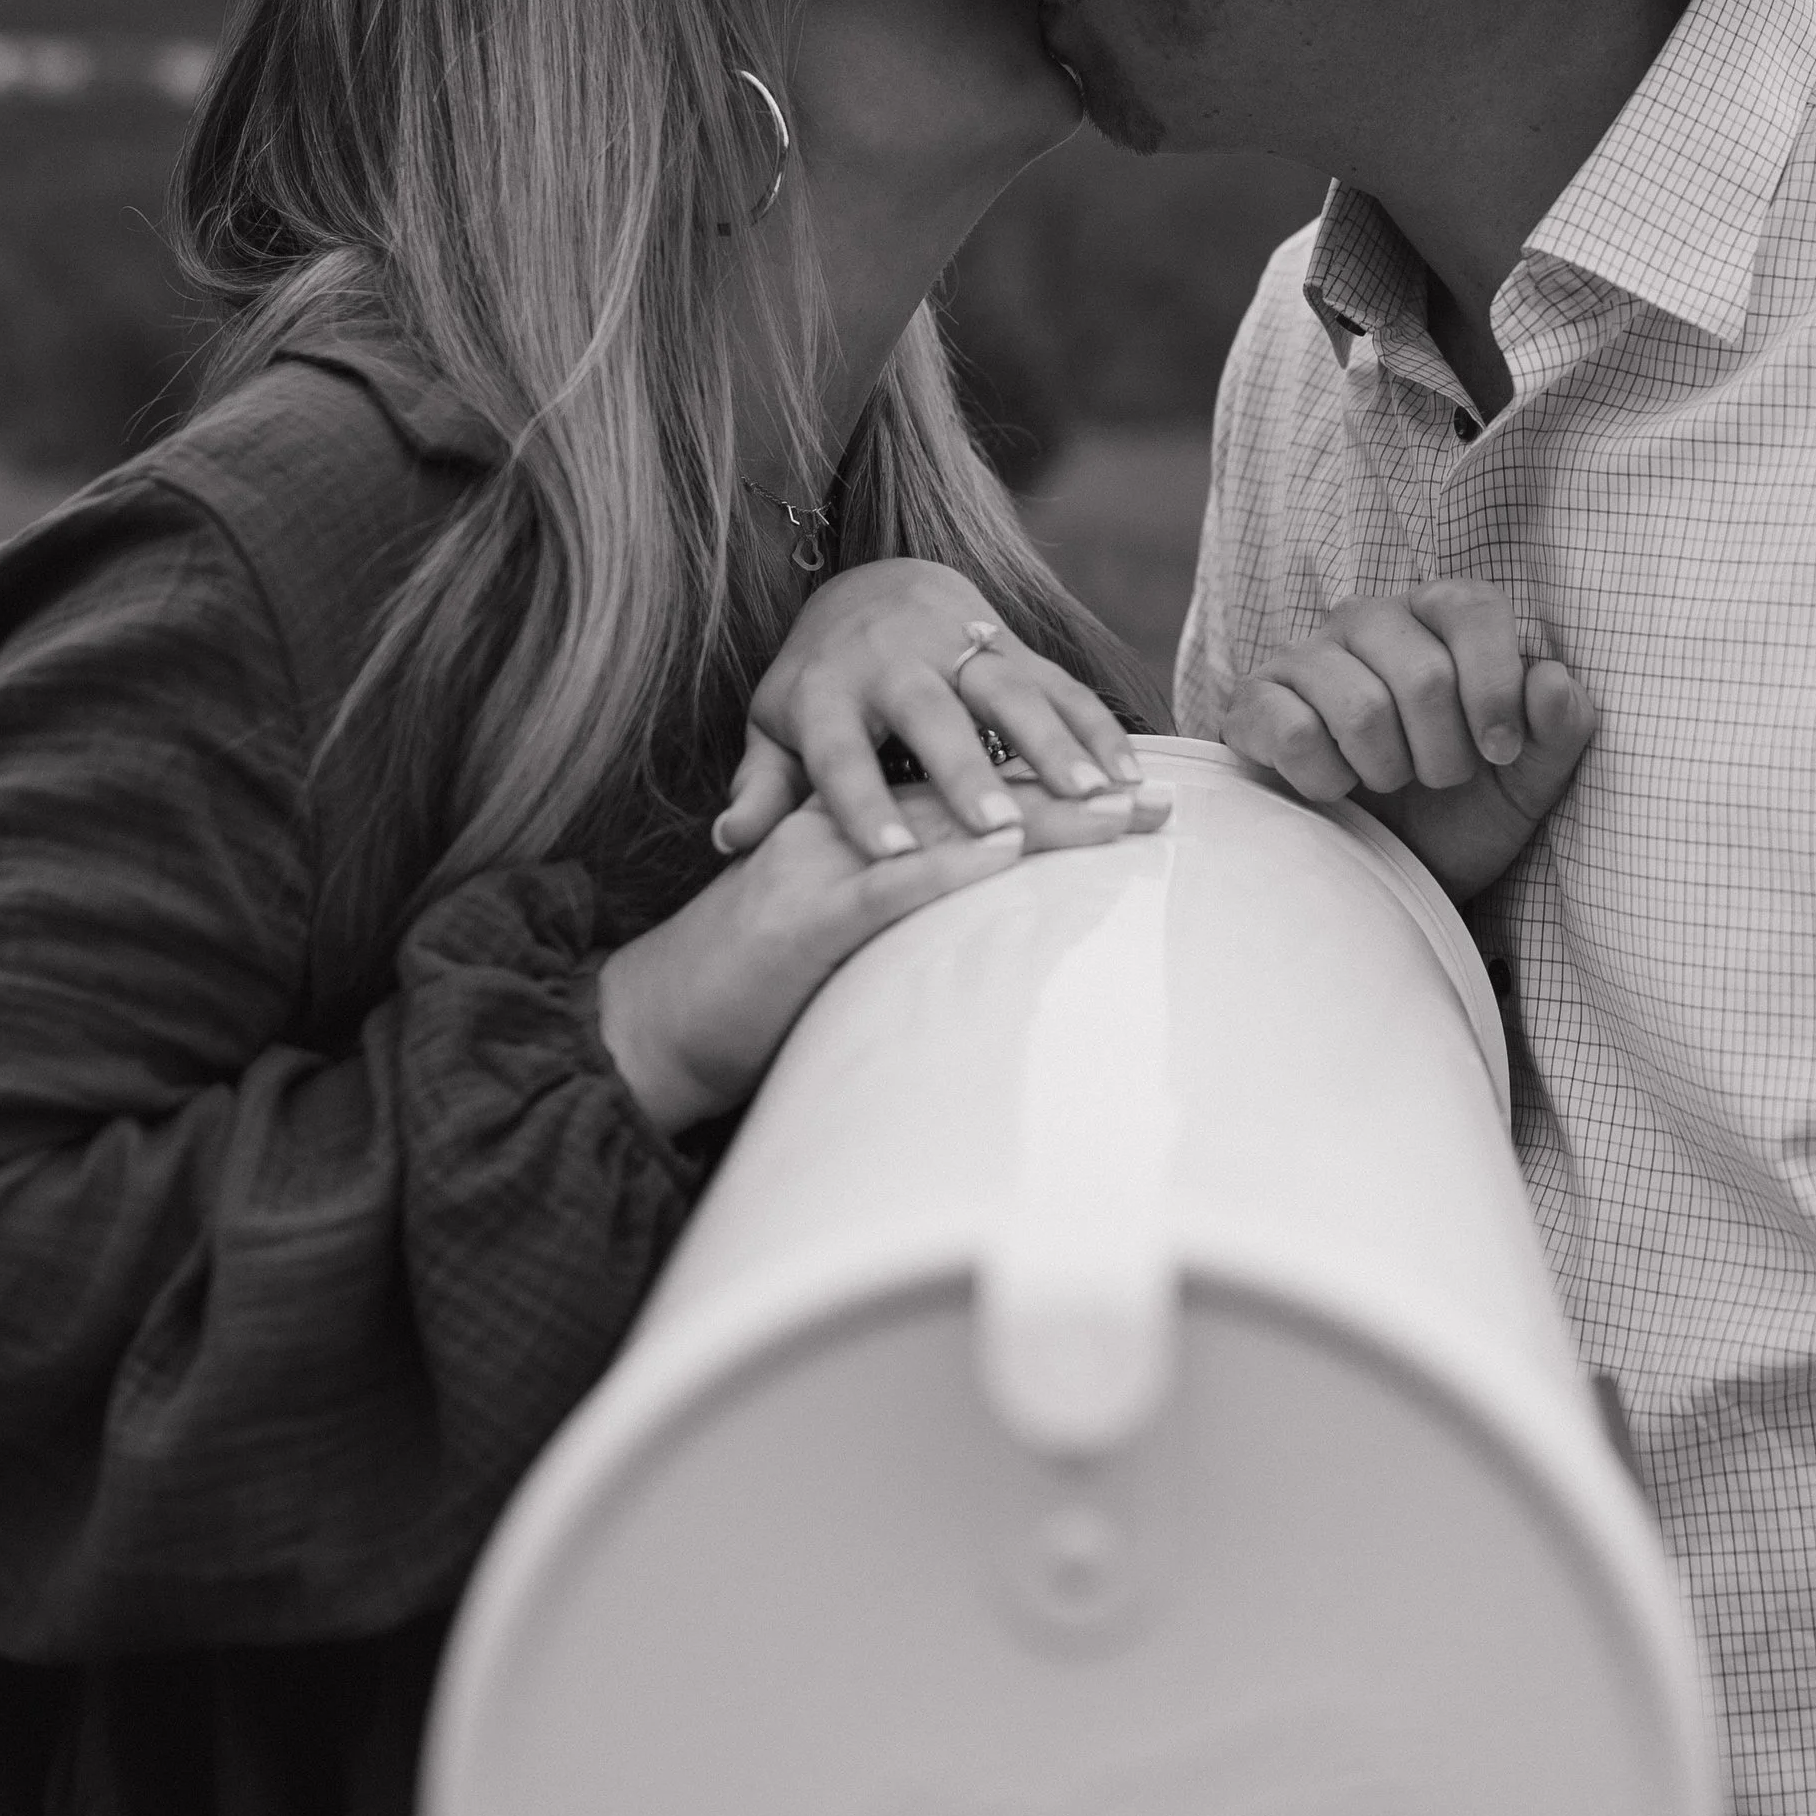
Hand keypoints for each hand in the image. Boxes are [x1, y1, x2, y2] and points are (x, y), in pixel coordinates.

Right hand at [599, 776, 1161, 1135]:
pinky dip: (945, 864)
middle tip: (1163, 804)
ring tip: (1115, 814)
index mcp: (855, 827)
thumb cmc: (752, 990)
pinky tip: (1002, 854)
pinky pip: (884, 884)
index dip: (1057, 794)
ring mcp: (823, 867)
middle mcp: (845, 830)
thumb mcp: (843, 941)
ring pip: (943, 826)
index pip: (971, 800)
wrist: (652, 1022)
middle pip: (975, 801)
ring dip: (1035, 818)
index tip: (1139, 797)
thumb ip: (908, 914)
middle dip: (1075, 797)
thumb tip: (991, 920)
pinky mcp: (802, 919)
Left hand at [721, 559, 1156, 858]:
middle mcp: (893, 661)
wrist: (869, 586)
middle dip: (968, 770)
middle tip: (1002, 830)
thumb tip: (727, 840)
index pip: (839, 754)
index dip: (860, 803)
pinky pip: (1060, 683)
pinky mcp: (1010, 641)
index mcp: (827, 693)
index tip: (889, 857)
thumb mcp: (777, 729)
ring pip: (1009, 690)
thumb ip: (761, 786)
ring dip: (1055, 744)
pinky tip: (1134, 777)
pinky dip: (1098, 727)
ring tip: (1095, 800)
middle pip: (932, 715)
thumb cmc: (820, 689)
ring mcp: (957, 643)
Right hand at [1221, 580, 1596, 902]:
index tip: (1501, 753)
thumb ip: (1560, 728)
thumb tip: (1552, 680)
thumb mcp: (1530, 780)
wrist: (1386, 872)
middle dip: (1445, 754)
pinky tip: (1335, 789)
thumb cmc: (1461, 812)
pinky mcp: (1255, 703)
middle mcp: (1369, 620)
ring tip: (1389, 784)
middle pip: (1423, 675)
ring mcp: (1305, 657)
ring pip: (1361, 708)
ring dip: (1389, 772)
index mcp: (1439, 616)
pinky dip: (1326, 781)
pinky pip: (1294, 732)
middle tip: (1440, 780)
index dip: (1495, 687)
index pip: (1472, 606)